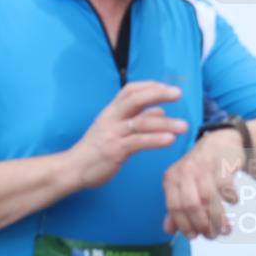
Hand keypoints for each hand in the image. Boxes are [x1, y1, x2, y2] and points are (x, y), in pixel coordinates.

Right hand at [68, 82, 187, 188]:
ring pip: (141, 122)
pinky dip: (155, 140)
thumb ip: (135, 119)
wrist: (71, 169)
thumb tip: (160, 110)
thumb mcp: (112, 130)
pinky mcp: (114, 151)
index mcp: (110, 112)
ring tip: (184, 126)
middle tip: (178, 94)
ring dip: (165, 123)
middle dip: (158, 94)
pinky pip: (138, 142)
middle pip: (135, 99)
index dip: (150, 86)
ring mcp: (112, 134)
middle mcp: (111, 119)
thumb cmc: (93, 151)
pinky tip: (169, 140)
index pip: (130, 90)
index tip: (168, 89)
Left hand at [163, 128, 244, 238]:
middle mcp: (184, 172)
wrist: (220, 143)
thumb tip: (168, 230)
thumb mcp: (182, 186)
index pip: (173, 207)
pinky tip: (232, 203)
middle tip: (211, 236)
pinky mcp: (222, 164)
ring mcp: (202, 167)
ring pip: (208, 198)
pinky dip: (230, 198)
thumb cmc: (200, 170)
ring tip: (224, 229)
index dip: (184, 225)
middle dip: (201, 224)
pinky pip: (225, 186)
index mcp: (170, 179)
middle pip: (190, 204)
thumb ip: (175, 208)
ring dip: (217, 218)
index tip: (194, 236)